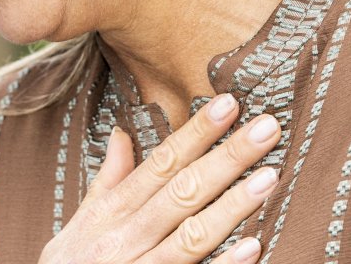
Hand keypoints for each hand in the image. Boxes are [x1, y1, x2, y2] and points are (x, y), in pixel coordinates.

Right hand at [40, 93, 279, 263]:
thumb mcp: (80, 223)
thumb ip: (107, 182)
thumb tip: (122, 134)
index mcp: (111, 212)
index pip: (161, 163)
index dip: (196, 132)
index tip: (229, 103)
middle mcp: (125, 238)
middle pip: (183, 190)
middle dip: (227, 156)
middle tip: (267, 127)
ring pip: (192, 234)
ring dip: (233, 205)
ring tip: (271, 176)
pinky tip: (253, 247)